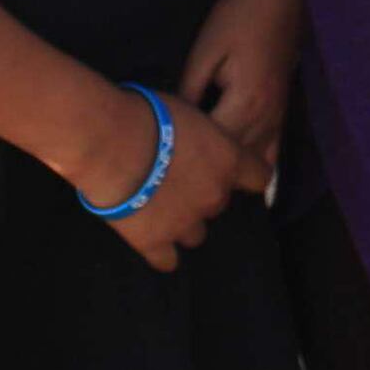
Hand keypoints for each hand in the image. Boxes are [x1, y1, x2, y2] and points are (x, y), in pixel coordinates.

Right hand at [69, 81, 255, 271]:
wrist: (110, 143)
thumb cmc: (145, 114)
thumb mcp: (184, 110)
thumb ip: (196, 133)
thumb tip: (187, 136)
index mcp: (228, 159)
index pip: (260, 176)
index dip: (247, 176)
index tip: (236, 173)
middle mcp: (214, 195)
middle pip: (219, 204)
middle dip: (202, 195)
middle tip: (176, 180)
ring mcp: (185, 223)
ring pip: (196, 235)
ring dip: (183, 224)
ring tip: (159, 209)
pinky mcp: (154, 242)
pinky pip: (167, 260)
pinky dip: (160, 253)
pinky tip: (151, 241)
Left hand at [178, 0, 298, 176]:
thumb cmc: (237, 19)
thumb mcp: (205, 51)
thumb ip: (189, 90)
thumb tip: (174, 122)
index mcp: (245, 101)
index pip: (213, 144)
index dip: (187, 156)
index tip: (162, 162)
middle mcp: (266, 116)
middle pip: (235, 159)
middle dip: (208, 171)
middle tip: (175, 183)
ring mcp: (277, 116)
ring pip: (255, 160)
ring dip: (231, 173)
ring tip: (202, 185)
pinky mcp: (282, 111)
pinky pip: (273, 150)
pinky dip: (257, 167)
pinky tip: (245, 185)